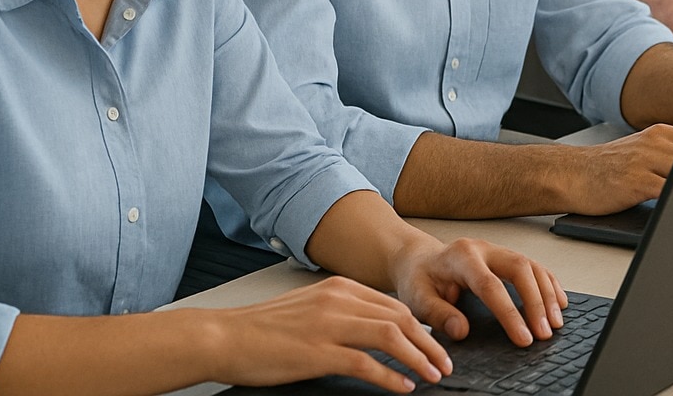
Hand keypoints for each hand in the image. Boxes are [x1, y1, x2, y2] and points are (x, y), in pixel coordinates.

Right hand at [205, 276, 452, 391]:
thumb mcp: (309, 309)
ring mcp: (328, 324)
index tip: (434, 345)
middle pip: (398, 316)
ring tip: (435, 377)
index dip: (419, 325)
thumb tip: (373, 332)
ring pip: (389, 335)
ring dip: (419, 358)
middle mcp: (337, 299)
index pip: (391, 303)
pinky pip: (365, 363)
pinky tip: (403, 388)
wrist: (226, 337)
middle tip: (446, 364)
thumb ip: (341, 314)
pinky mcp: (318, 351)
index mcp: (337, 287)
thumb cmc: (264, 329)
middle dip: (428, 342)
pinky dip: (391, 376)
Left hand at [394, 236, 566, 346]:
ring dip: (547, 294)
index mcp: (460, 257)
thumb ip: (438, 314)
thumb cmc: (419, 279)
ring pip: (530, 265)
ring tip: (556, 323)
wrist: (418, 260)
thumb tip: (462, 330)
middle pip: (518, 268)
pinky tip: (559, 302)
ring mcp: (495, 251)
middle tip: (545, 334)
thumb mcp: (418, 298)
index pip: (490, 285)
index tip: (524, 338)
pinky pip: (533, 266)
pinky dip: (549, 283)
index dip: (509, 313)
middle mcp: (481, 249)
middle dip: (536, 302)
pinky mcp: (504, 257)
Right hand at [567, 123, 672, 213]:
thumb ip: (668, 156)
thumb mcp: (642, 153)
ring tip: (672, 197)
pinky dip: (672, 202)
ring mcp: (646, 161)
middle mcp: (654, 143)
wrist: (569, 174)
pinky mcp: (637, 182)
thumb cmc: (605, 169)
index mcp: (660, 133)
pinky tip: (669, 206)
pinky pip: (669, 194)